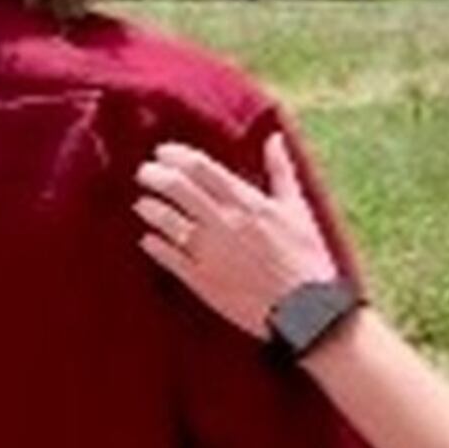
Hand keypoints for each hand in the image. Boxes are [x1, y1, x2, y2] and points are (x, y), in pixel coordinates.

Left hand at [136, 136, 340, 340]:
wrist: (307, 310)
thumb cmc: (306, 258)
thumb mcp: (297, 209)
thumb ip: (281, 171)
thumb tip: (275, 137)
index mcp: (247, 202)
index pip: (201, 168)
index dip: (175, 155)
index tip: (162, 152)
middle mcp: (225, 222)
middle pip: (177, 188)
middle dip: (154, 175)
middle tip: (144, 172)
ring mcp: (210, 252)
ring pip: (167, 221)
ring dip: (149, 208)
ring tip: (141, 204)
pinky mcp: (202, 280)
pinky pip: (168, 258)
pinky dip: (153, 245)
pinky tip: (146, 240)